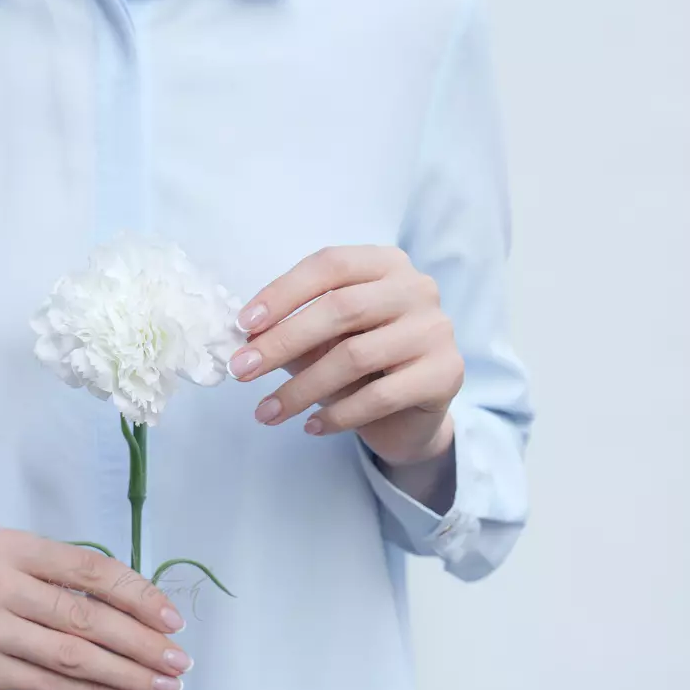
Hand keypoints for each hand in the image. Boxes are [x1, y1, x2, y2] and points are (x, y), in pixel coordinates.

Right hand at [0, 529, 191, 689]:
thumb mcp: (10, 563)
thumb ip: (61, 576)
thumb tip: (138, 606)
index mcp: (11, 546)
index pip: (89, 570)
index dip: (137, 594)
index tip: (170, 618)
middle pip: (86, 616)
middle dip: (141, 642)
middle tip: (177, 659)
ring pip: (73, 655)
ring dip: (126, 673)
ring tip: (160, 683)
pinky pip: (50, 684)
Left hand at [227, 246, 463, 465]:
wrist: (409, 415)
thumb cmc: (359, 364)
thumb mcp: (321, 339)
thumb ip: (291, 329)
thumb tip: (245, 338)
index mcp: (384, 264)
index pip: (330, 265)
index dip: (283, 292)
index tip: (244, 326)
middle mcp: (416, 287)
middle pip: (341, 308)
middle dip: (283, 341)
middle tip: (242, 371)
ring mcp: (436, 329)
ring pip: (356, 355)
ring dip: (302, 388)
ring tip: (266, 412)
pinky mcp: (447, 373)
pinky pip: (381, 396)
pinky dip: (338, 414)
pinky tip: (311, 426)